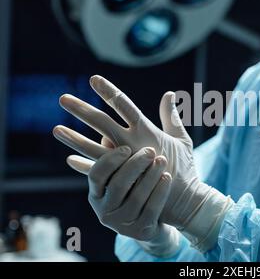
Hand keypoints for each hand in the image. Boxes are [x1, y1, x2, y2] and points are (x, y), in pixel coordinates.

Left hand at [54, 76, 232, 251]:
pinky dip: (83, 165)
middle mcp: (132, 144)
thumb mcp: (182, 139)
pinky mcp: (120, 181)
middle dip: (82, 110)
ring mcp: (123, 163)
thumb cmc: (184, 167)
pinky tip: (69, 159)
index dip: (109, 91)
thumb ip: (172, 116)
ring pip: (92, 148)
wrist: (182, 199)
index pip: (124, 105)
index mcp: (147, 131)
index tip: (94, 79)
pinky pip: (97, 171)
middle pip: (102, 122)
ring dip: (73, 138)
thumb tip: (169, 94)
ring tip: (56, 129)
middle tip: (63, 99)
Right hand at [68, 145, 179, 256]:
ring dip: (151, 176)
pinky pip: (152, 209)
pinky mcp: (141, 231)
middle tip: (150, 151)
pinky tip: (167, 177)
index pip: (96, 175)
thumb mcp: (126, 174)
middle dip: (136, 165)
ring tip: (162, 160)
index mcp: (97, 194)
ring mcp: (123, 224)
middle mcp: (105, 211)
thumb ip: (116, 156)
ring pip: (137, 197)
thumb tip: (107, 135)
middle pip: (118, 185)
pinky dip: (160, 191)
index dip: (110, 161)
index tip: (126, 148)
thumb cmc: (137, 188)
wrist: (155, 221)